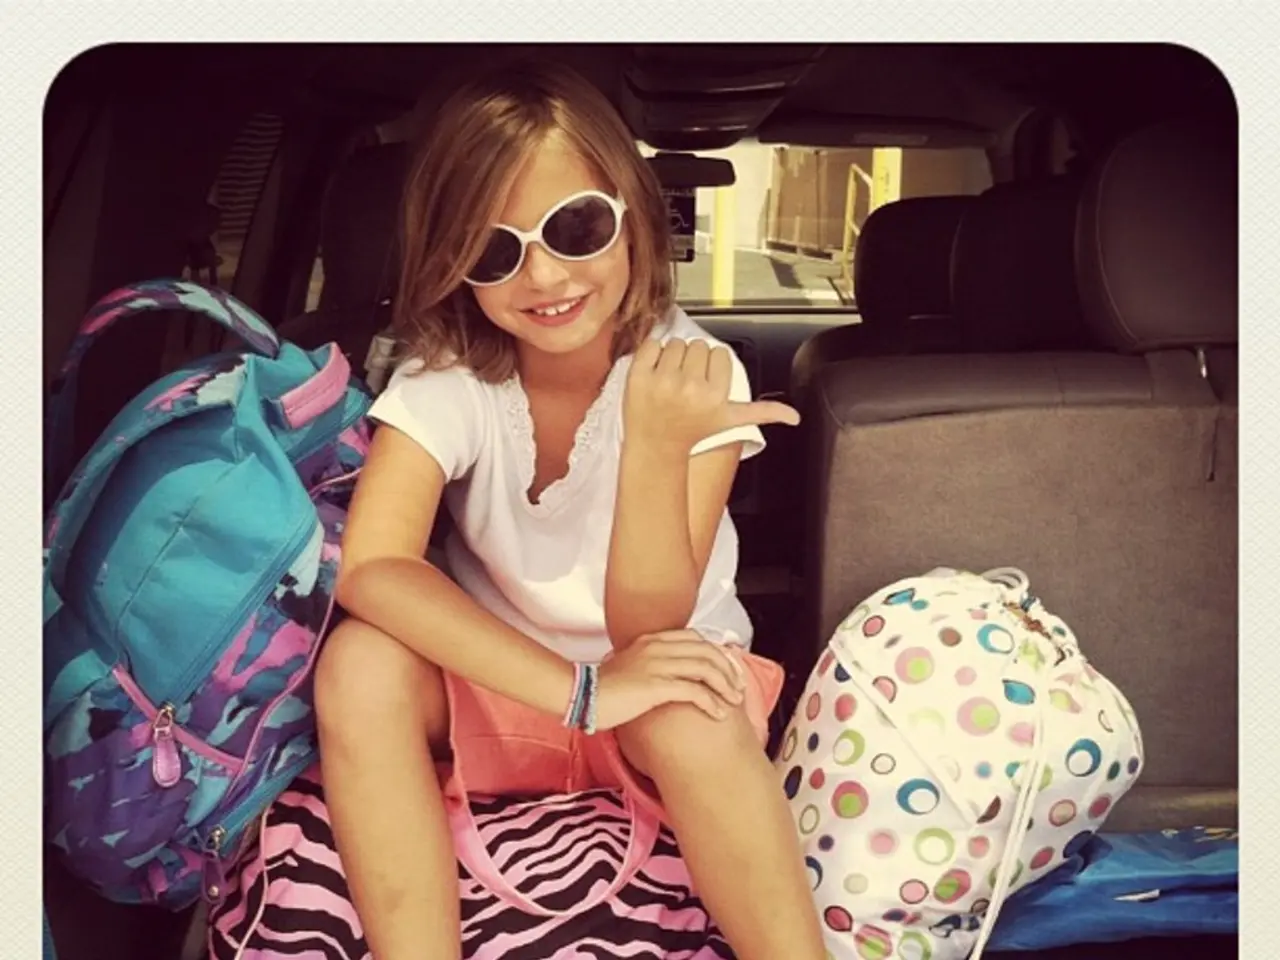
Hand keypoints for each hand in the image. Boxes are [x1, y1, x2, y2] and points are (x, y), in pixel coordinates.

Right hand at [591, 630, 748, 730]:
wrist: (581, 696)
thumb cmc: (603, 688)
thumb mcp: (629, 666)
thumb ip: (649, 664)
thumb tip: (667, 677)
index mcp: (652, 639)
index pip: (696, 638)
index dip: (718, 653)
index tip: (728, 670)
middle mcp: (657, 647)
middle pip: (707, 651)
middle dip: (728, 670)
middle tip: (738, 688)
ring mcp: (657, 665)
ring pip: (706, 668)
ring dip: (725, 686)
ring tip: (733, 701)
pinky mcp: (656, 686)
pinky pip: (694, 691)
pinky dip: (711, 702)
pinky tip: (718, 713)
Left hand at [623, 338, 799, 452]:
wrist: (655, 447)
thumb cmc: (693, 432)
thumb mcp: (730, 421)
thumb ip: (763, 413)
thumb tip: (795, 416)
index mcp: (714, 395)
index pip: (720, 354)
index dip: (712, 366)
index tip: (705, 383)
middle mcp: (690, 387)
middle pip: (698, 346)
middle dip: (693, 360)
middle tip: (686, 383)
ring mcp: (662, 381)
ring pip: (676, 343)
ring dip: (673, 356)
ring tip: (671, 380)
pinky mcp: (638, 377)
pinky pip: (651, 344)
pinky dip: (652, 353)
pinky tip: (655, 374)